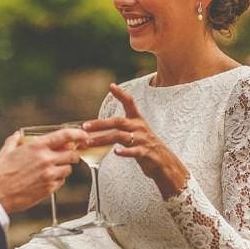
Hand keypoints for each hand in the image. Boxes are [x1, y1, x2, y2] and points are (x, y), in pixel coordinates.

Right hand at [0, 127, 85, 212]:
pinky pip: (61, 182)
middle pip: (72, 154)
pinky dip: (58, 180)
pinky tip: (47, 179)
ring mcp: (49, 175)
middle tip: (66, 155)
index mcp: (37, 147)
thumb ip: (14, 141)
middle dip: (71, 154)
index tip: (82, 135)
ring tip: (52, 169)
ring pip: (68, 169)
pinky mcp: (49, 189)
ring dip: (64, 168)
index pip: (64, 136)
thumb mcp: (5, 152)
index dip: (77, 134)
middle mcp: (46, 160)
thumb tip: (18, 135)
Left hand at [83, 84, 189, 198]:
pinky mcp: (145, 153)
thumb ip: (120, 129)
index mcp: (137, 120)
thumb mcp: (136, 133)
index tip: (112, 86)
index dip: (121, 94)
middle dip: (100, 124)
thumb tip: (97, 128)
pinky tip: (116, 152)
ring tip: (89, 142)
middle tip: (85, 126)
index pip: (129, 103)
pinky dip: (125, 151)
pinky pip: (134, 151)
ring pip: (120, 136)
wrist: (165, 162)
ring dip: (103, 139)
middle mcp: (140, 127)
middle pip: (118, 122)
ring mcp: (143, 140)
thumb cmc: (146, 147)